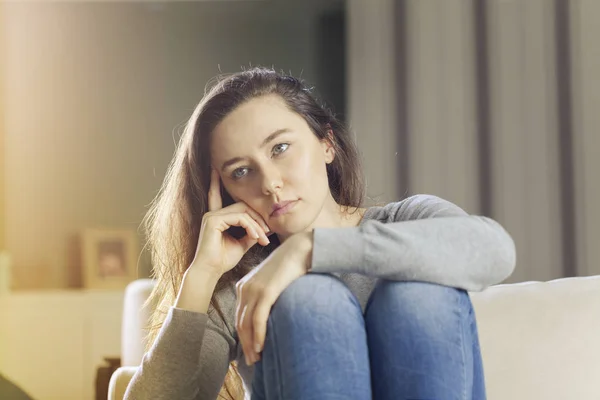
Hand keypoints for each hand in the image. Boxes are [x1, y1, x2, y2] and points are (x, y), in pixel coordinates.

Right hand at [191, 167, 273, 275]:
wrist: (210, 272)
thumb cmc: (222, 260)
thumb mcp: (241, 244)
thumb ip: (250, 233)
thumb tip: (263, 228)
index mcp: (217, 218)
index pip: (217, 196)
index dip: (215, 182)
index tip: (215, 169)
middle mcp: (213, 214)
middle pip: (242, 206)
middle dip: (258, 218)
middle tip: (268, 233)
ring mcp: (211, 216)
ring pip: (242, 211)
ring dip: (257, 225)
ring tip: (263, 239)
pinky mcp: (213, 220)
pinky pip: (239, 218)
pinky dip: (251, 227)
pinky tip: (256, 238)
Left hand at [234, 231, 312, 365]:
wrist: (301, 248)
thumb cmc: (291, 266)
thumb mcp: (273, 281)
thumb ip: (267, 295)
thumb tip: (270, 314)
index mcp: (244, 286)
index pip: (240, 317)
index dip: (243, 336)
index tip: (250, 350)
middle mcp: (245, 288)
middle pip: (240, 323)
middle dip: (245, 344)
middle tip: (252, 361)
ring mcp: (254, 290)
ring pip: (247, 324)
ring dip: (251, 344)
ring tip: (257, 358)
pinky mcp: (266, 292)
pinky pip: (258, 320)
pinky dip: (259, 336)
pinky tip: (262, 347)